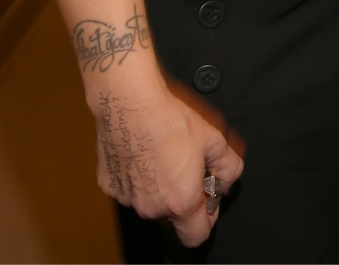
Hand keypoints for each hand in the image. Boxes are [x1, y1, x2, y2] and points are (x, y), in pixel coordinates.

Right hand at [91, 78, 243, 247]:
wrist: (130, 102)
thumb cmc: (168, 118)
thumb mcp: (214, 138)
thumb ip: (229, 167)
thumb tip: (227, 181)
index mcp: (181, 201)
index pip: (197, 236)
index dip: (207, 218)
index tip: (207, 197)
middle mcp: (152, 207)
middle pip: (174, 217)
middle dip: (184, 196)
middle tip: (188, 165)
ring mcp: (128, 200)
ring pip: (151, 203)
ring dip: (161, 187)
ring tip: (166, 154)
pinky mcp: (110, 187)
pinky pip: (130, 190)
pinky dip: (139, 178)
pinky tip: (146, 153)